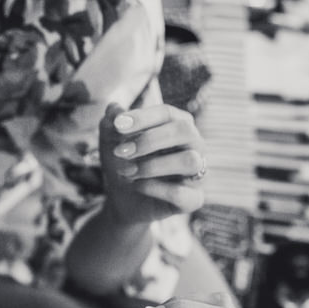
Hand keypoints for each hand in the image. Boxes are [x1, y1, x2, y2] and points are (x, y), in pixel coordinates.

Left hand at [99, 103, 205, 225]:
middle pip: (184, 131)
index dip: (142, 117)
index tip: (118, 125)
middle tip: (121, 151)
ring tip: (127, 171)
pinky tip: (137, 186)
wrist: (123, 199)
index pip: (167, 113)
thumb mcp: (111, 141)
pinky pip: (181, 192)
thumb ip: (112, 123)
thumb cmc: (123, 162)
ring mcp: (197, 172)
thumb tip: (114, 108)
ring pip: (189, 161)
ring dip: (152, 166)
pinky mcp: (193, 198)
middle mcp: (194, 145)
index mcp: (177, 124)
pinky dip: (155, 188)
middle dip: (149, 140)